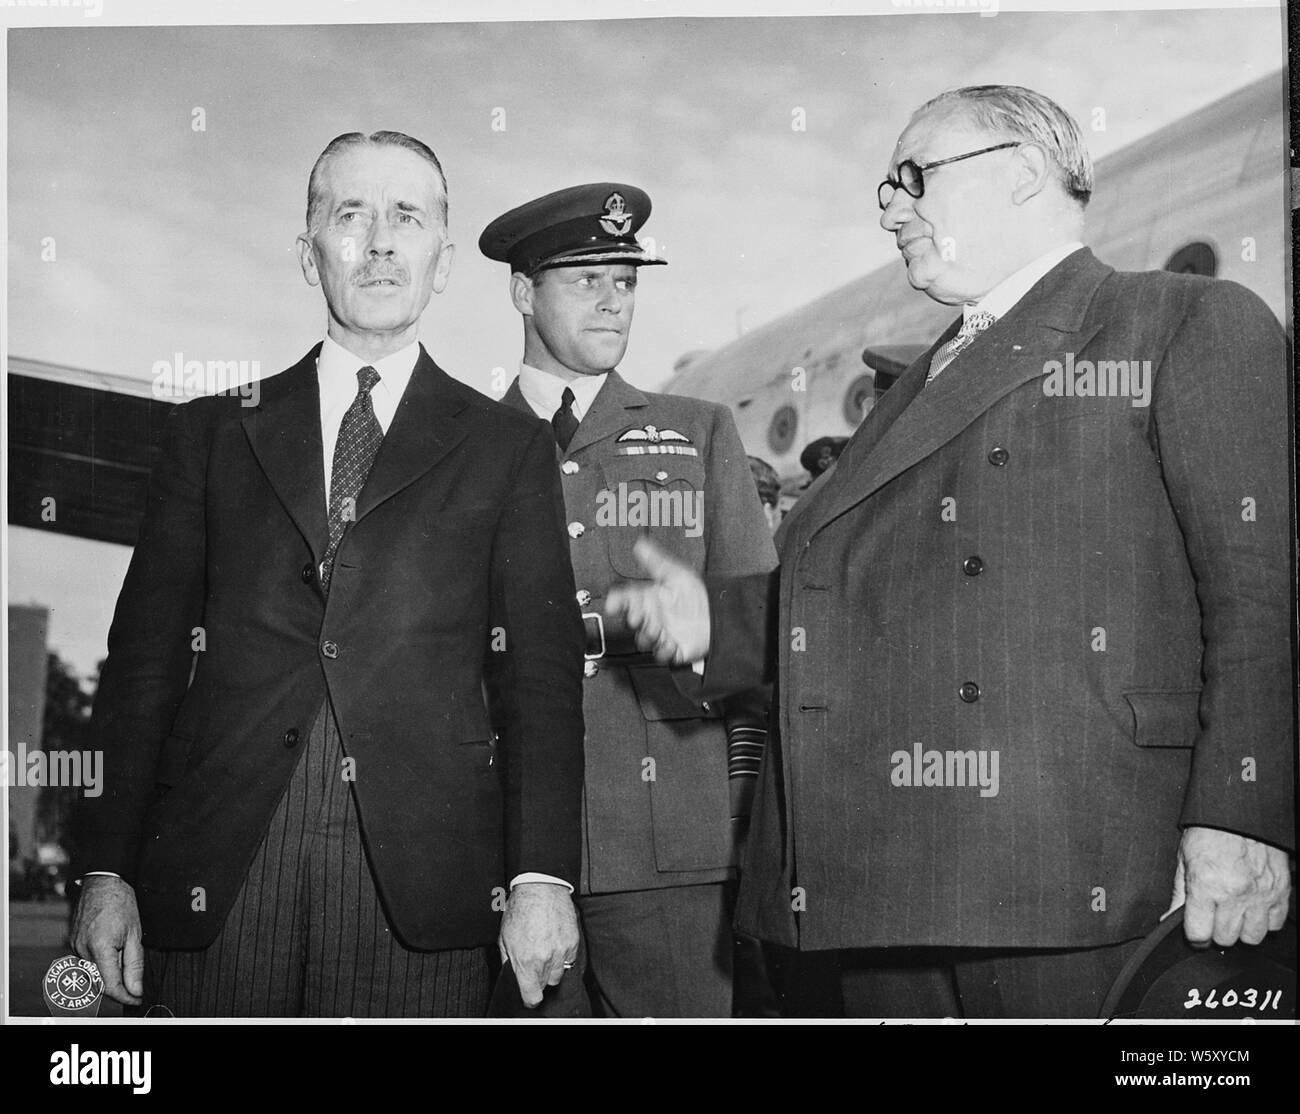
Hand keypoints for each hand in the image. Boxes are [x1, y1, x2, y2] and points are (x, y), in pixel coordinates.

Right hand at [70, 875, 143, 1005]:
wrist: (103, 882)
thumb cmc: (121, 903)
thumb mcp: (135, 934)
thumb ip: (135, 964)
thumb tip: (135, 989)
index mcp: (99, 948)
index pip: (110, 985)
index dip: (125, 996)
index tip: (137, 999)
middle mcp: (83, 950)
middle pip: (100, 981)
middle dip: (118, 986)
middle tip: (135, 984)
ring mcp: (75, 946)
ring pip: (93, 972)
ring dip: (110, 972)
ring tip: (125, 956)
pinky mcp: (74, 942)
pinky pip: (88, 960)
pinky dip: (101, 961)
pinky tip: (113, 949)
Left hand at [498, 882, 578, 1007]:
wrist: (540, 888)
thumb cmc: (520, 910)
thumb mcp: (504, 937)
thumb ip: (508, 961)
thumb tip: (514, 976)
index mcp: (526, 961)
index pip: (532, 995)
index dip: (530, 998)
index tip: (529, 995)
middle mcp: (545, 959)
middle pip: (545, 985)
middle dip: (538, 978)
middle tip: (533, 963)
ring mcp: (561, 951)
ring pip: (558, 975)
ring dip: (551, 969)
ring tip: (544, 952)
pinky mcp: (573, 942)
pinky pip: (569, 960)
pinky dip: (562, 956)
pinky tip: (553, 942)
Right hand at [604, 537, 710, 664]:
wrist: (720, 614)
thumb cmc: (698, 594)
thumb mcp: (676, 573)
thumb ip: (656, 560)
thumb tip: (640, 543)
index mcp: (649, 598)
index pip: (625, 599)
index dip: (617, 602)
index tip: (613, 604)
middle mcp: (652, 617)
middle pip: (632, 621)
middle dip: (633, 619)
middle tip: (638, 616)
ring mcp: (661, 633)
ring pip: (644, 639)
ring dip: (648, 635)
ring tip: (658, 629)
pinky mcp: (672, 648)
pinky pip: (662, 654)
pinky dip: (664, 650)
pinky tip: (671, 643)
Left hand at [1164, 826, 1290, 946]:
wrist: (1240, 812)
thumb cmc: (1209, 832)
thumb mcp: (1184, 859)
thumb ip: (1178, 894)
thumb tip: (1168, 919)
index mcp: (1206, 886)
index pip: (1199, 934)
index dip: (1194, 937)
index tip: (1195, 934)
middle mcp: (1234, 895)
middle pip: (1226, 939)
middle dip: (1216, 933)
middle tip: (1213, 918)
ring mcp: (1260, 895)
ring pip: (1252, 937)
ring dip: (1241, 930)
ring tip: (1234, 914)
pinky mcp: (1280, 892)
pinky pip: (1275, 924)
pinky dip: (1264, 921)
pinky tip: (1253, 908)